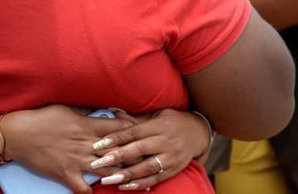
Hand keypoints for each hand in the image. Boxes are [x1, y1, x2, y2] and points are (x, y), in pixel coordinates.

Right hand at [2, 105, 134, 193]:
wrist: (19, 134)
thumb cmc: (42, 118)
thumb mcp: (67, 109)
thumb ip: (86, 112)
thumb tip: (98, 110)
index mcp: (88, 126)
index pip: (119, 129)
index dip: (133, 131)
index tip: (143, 133)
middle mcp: (87, 144)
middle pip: (119, 151)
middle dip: (133, 155)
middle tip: (146, 159)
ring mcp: (77, 161)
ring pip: (106, 170)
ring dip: (119, 174)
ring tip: (131, 178)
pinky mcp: (66, 174)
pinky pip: (83, 188)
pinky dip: (90, 192)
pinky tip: (97, 191)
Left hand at [88, 109, 210, 190]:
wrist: (198, 132)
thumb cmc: (172, 121)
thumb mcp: (157, 114)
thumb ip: (136, 118)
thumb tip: (114, 111)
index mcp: (159, 125)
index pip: (134, 132)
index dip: (116, 138)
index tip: (98, 143)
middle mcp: (165, 141)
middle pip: (139, 149)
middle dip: (117, 157)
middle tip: (98, 162)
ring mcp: (171, 157)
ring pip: (146, 167)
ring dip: (126, 174)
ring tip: (108, 180)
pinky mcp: (174, 169)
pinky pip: (156, 179)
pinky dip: (140, 184)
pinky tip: (125, 186)